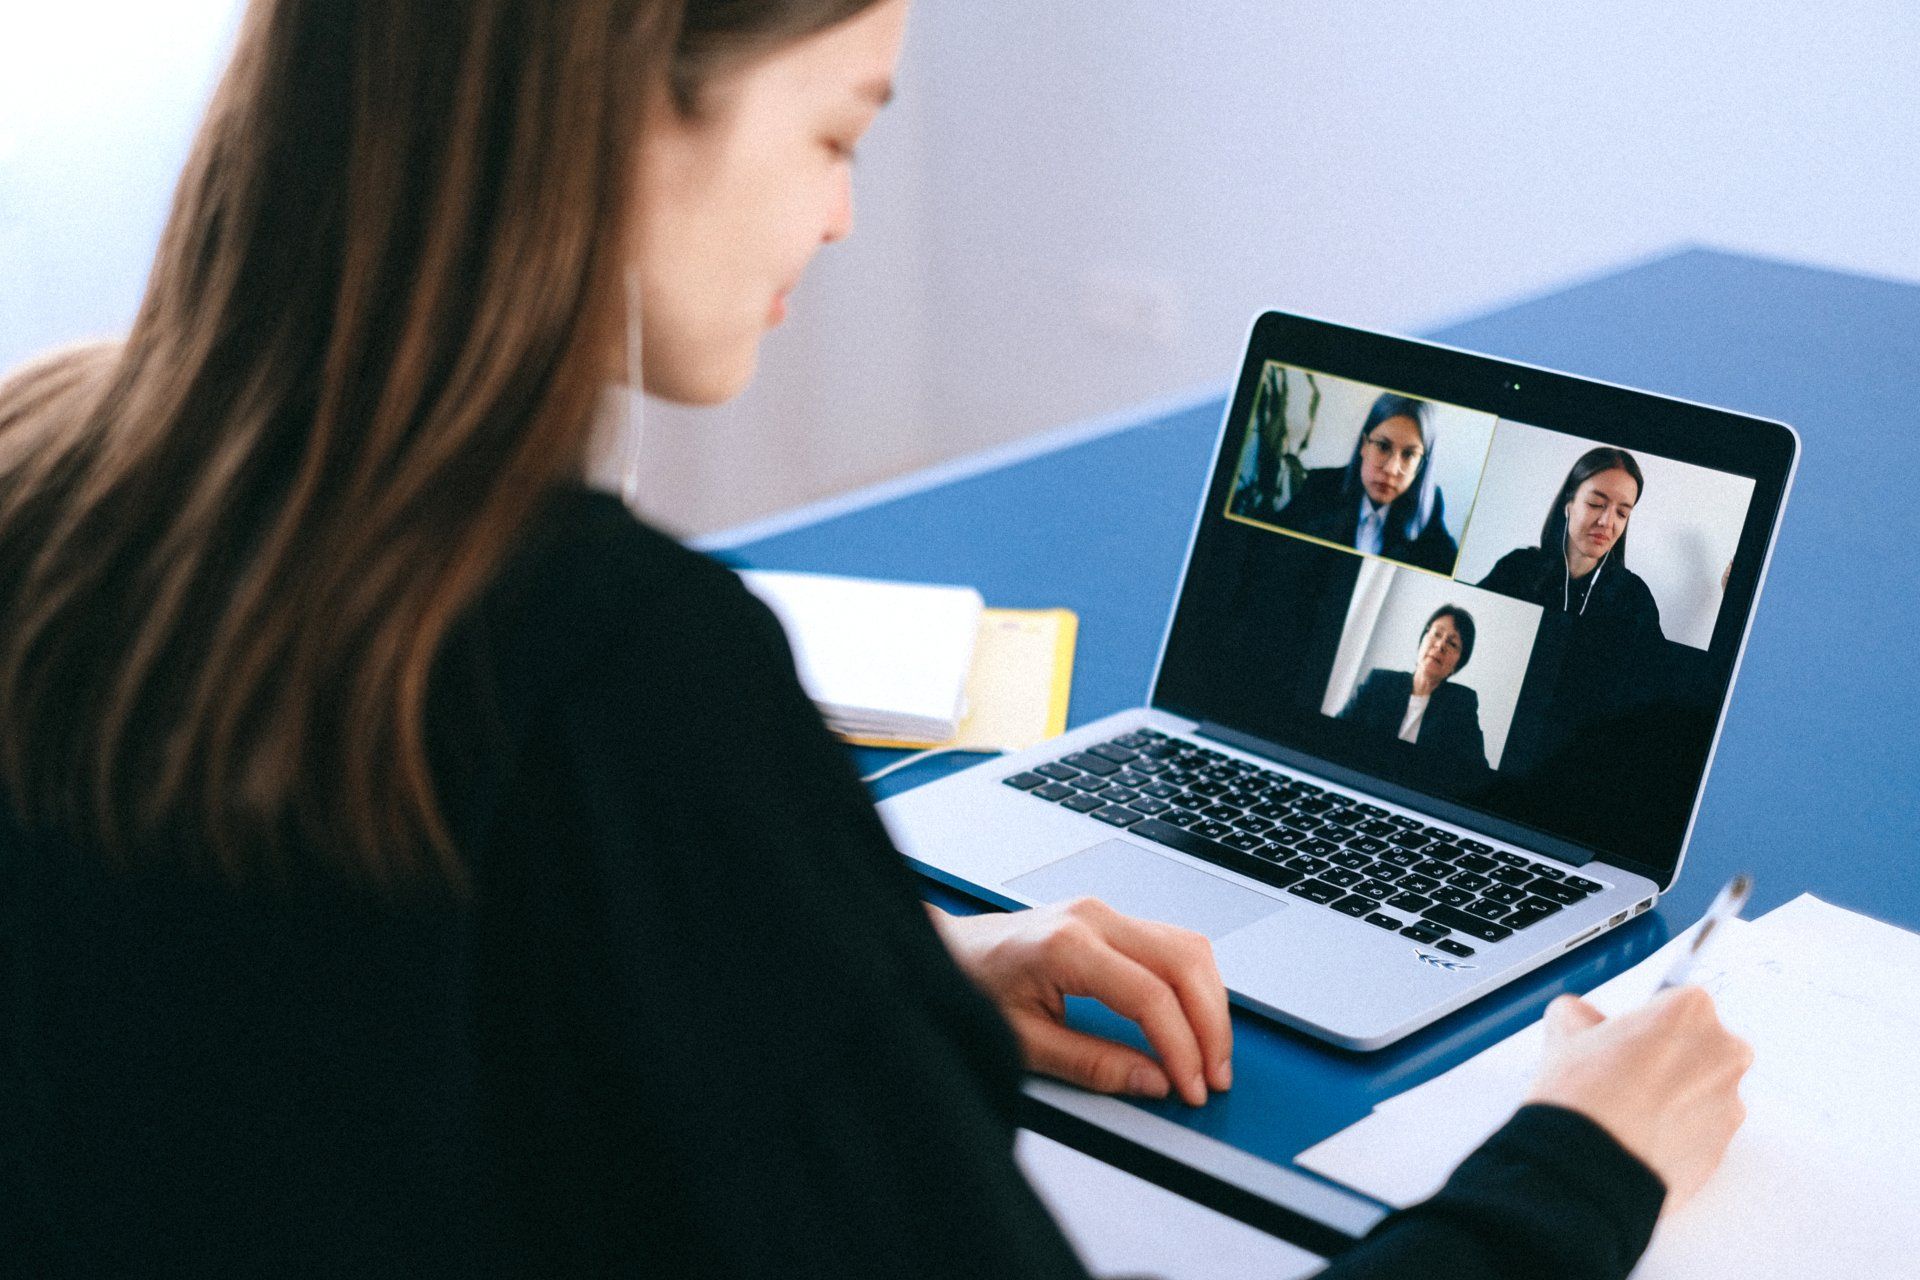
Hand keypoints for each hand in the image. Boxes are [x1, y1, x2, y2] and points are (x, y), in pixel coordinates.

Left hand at [929, 898, 1231, 1106]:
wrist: (946, 951)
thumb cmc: (972, 987)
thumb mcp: (1025, 1041)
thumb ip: (1093, 1064)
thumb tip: (1154, 1082)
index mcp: (1067, 945)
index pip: (1151, 996)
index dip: (1181, 1048)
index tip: (1191, 1086)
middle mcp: (1092, 918)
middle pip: (1184, 964)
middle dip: (1210, 1026)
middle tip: (1214, 1077)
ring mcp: (1103, 912)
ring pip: (1188, 948)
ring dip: (1210, 1003)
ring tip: (1210, 1055)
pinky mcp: (1108, 919)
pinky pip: (1172, 943)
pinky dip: (1193, 983)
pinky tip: (1194, 1020)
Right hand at [1525, 987, 1752, 1210]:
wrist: (1588, 1166)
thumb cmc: (1584, 1096)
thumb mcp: (1565, 1029)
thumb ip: (1582, 1014)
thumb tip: (1582, 1020)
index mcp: (1692, 1010)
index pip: (1675, 1003)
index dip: (1645, 1022)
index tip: (1626, 1039)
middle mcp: (1724, 1053)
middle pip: (1699, 1045)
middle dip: (1669, 1057)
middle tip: (1626, 1074)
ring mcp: (1729, 1103)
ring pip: (1701, 1090)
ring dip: (1674, 1096)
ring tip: (1629, 1112)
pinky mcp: (1724, 1148)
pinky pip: (1701, 1131)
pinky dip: (1677, 1132)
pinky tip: (1639, 1136)